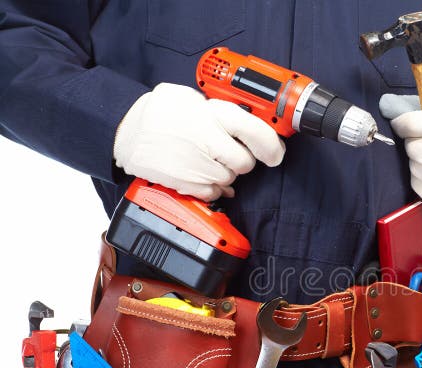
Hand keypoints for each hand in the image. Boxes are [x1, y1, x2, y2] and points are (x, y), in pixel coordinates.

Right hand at [113, 83, 284, 200]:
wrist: (124, 132)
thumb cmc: (157, 112)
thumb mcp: (189, 97)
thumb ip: (219, 109)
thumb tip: (244, 122)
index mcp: (212, 116)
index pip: (256, 132)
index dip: (271, 145)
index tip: (275, 151)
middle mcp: (208, 143)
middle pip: (246, 163)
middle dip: (242, 159)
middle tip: (228, 150)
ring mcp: (198, 166)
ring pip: (230, 179)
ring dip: (224, 172)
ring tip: (205, 157)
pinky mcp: (188, 185)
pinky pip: (214, 193)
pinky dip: (211, 186)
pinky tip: (198, 171)